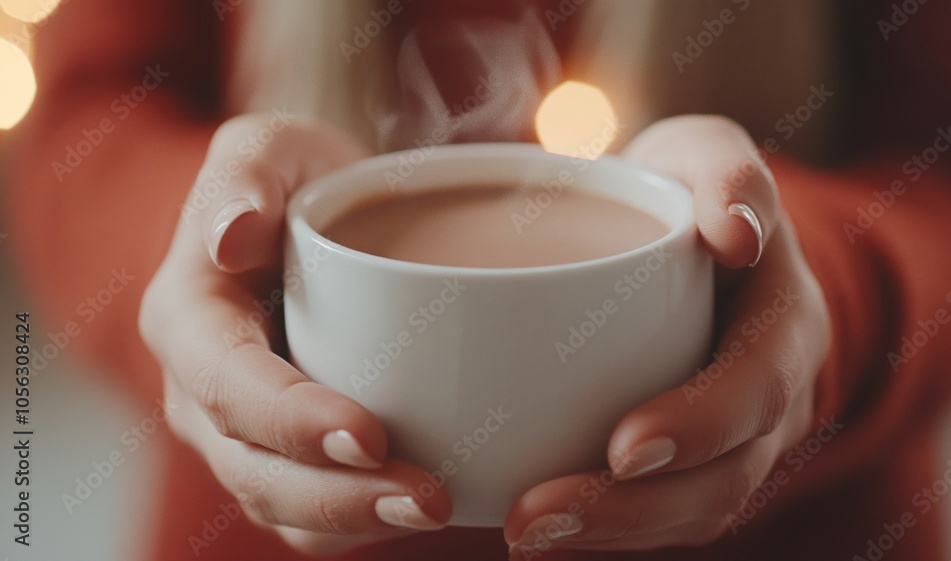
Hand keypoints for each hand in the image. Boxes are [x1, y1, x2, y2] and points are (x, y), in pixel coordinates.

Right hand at [139, 113, 451, 555]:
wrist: (320, 222)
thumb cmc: (296, 181)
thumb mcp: (270, 148)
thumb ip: (244, 176)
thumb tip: (230, 237)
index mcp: (188, 319)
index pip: (228, 384)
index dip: (291, 419)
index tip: (369, 433)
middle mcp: (202, 391)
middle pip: (254, 467)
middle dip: (337, 493)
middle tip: (426, 496)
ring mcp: (241, 433)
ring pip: (282, 505)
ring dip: (356, 520)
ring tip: (435, 507)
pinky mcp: (286, 455)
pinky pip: (312, 513)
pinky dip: (360, 522)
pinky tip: (422, 507)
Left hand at [505, 115, 831, 557]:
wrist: (690, 235)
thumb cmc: (687, 192)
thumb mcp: (705, 154)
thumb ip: (726, 173)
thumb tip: (737, 233)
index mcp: (784, 320)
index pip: (760, 381)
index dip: (703, 421)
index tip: (624, 447)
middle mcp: (772, 393)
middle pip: (725, 475)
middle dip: (634, 506)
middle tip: (535, 516)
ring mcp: (739, 436)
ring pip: (692, 510)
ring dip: (609, 530)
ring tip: (522, 534)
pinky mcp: (695, 458)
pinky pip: (663, 511)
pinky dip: (606, 526)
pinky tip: (537, 527)